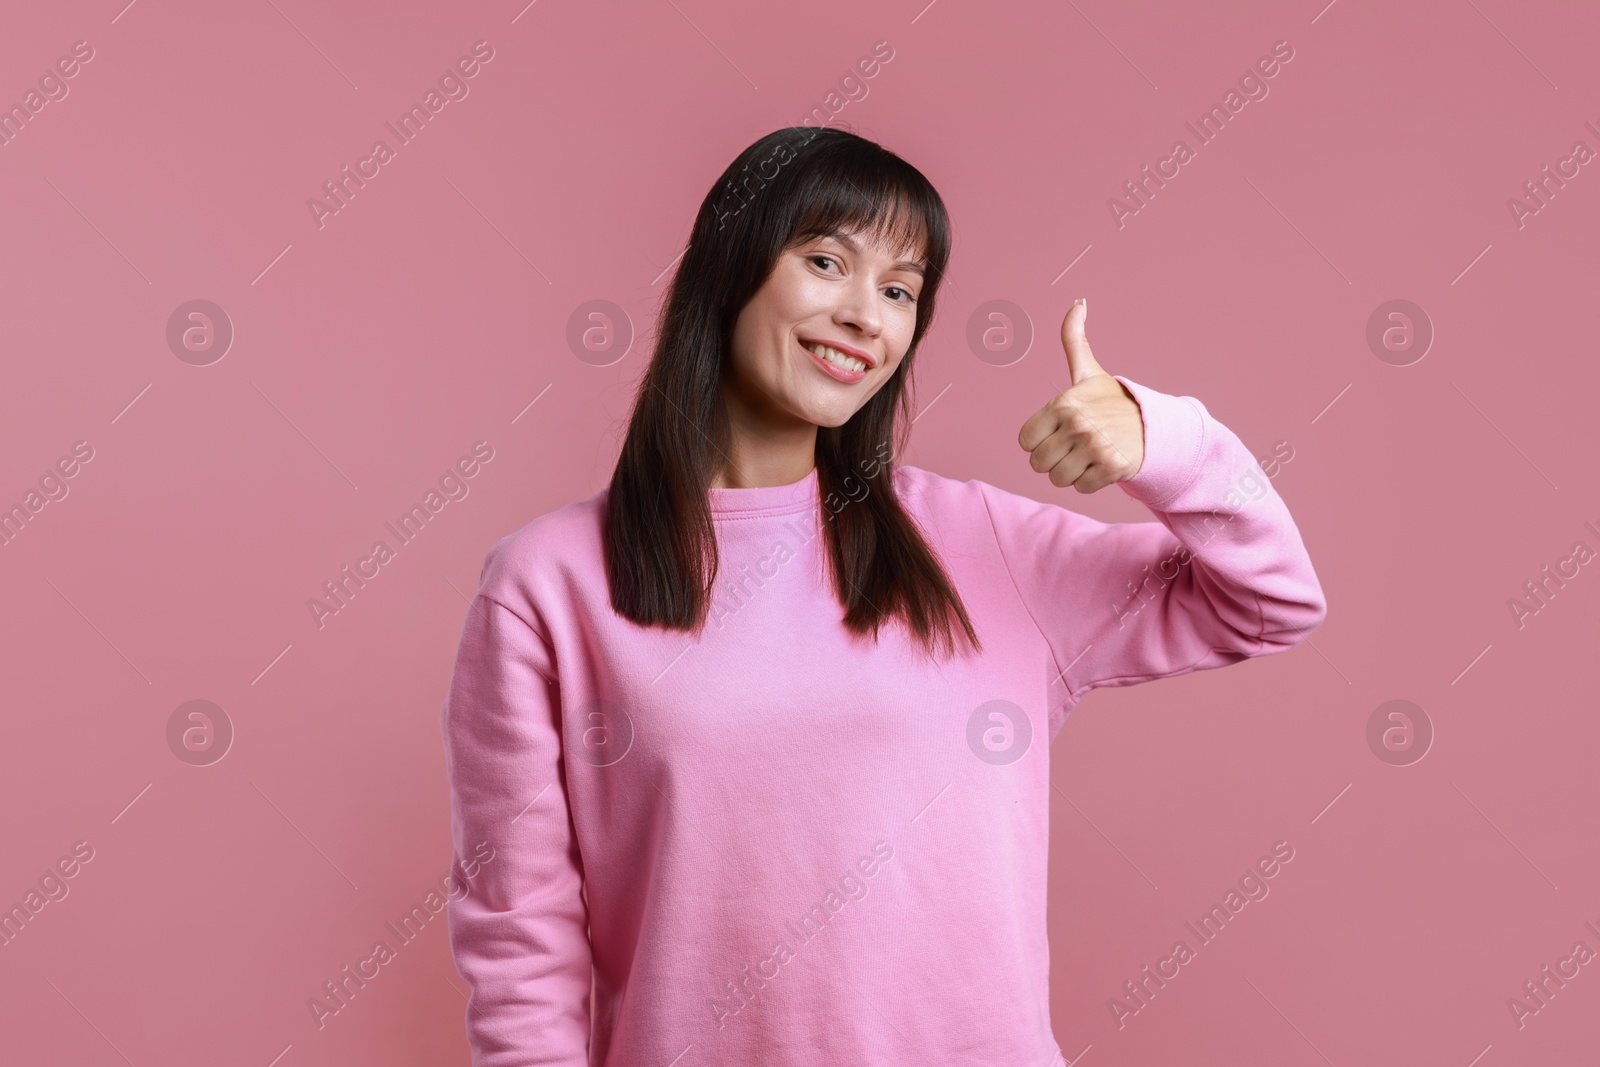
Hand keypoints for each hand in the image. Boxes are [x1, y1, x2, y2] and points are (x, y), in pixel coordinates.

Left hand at [1017, 298, 1145, 492]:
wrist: (1155, 425)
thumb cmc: (1112, 401)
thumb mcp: (1089, 371)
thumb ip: (1074, 339)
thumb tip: (1078, 302)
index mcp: (1064, 403)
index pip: (1025, 441)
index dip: (1040, 441)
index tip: (1059, 432)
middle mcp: (1079, 424)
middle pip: (1038, 464)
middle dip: (1055, 459)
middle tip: (1076, 446)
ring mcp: (1096, 446)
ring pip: (1058, 478)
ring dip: (1072, 472)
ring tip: (1090, 455)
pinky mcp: (1112, 468)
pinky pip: (1081, 488)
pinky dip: (1091, 482)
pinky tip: (1103, 464)